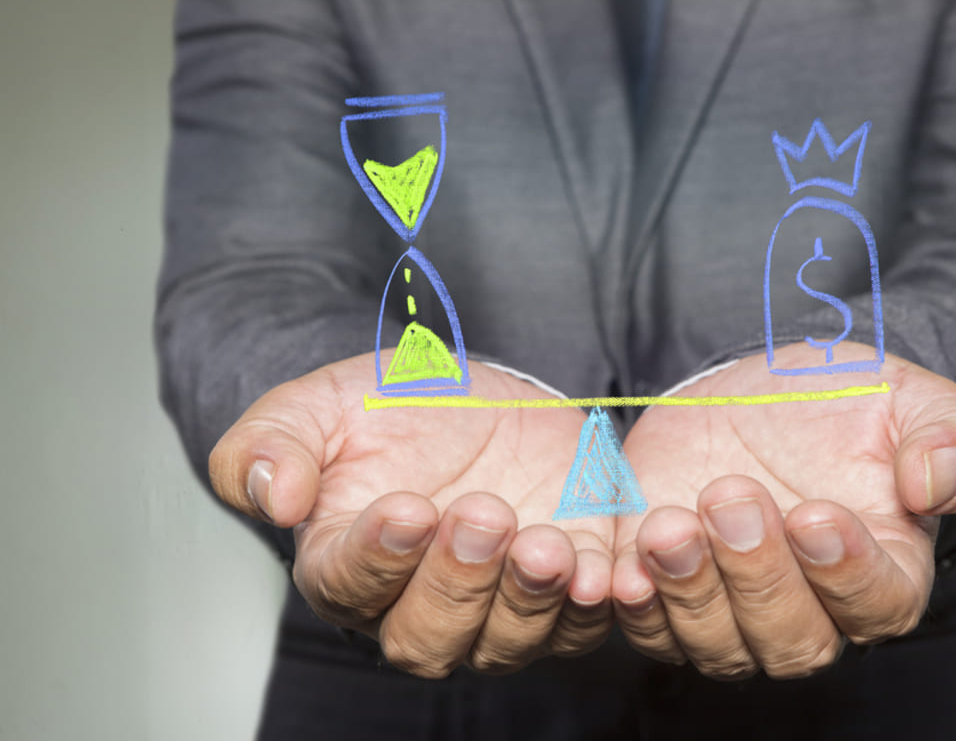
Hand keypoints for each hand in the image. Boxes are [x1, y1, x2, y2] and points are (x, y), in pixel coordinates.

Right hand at [209, 352, 614, 676]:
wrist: (476, 395)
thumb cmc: (390, 405)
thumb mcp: (319, 404)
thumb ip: (271, 444)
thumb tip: (271, 495)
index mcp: (346, 565)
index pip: (348, 587)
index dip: (377, 558)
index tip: (407, 509)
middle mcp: (418, 604)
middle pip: (429, 638)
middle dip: (458, 584)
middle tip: (482, 513)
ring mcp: (496, 605)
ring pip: (507, 642)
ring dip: (527, 599)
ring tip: (543, 541)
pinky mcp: (563, 587)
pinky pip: (581, 622)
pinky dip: (592, 604)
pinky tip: (601, 572)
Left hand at [611, 341, 955, 679]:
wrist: (759, 390)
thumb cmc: (844, 402)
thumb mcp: (915, 400)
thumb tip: (939, 484)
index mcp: (883, 571)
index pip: (878, 605)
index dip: (846, 571)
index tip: (815, 514)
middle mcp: (809, 607)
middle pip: (792, 641)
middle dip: (758, 577)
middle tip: (733, 499)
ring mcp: (733, 607)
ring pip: (716, 644)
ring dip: (690, 592)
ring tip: (670, 526)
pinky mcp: (668, 590)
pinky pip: (649, 627)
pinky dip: (635, 606)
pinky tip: (625, 567)